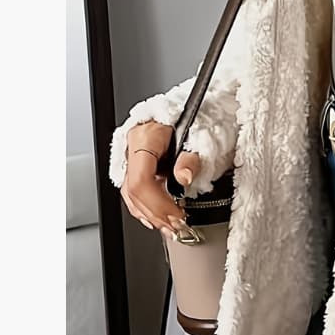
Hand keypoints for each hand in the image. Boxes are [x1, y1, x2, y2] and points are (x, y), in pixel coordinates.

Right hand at [120, 121, 200, 238]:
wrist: (200, 106)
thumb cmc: (201, 116)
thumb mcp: (203, 134)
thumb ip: (192, 157)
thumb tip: (184, 176)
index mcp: (146, 136)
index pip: (141, 180)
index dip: (158, 204)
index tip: (178, 215)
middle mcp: (134, 145)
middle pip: (134, 190)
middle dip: (156, 213)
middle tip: (177, 226)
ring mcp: (132, 153)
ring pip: (131, 193)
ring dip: (151, 215)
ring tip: (171, 227)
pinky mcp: (137, 162)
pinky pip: (135, 190)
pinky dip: (146, 207)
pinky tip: (158, 218)